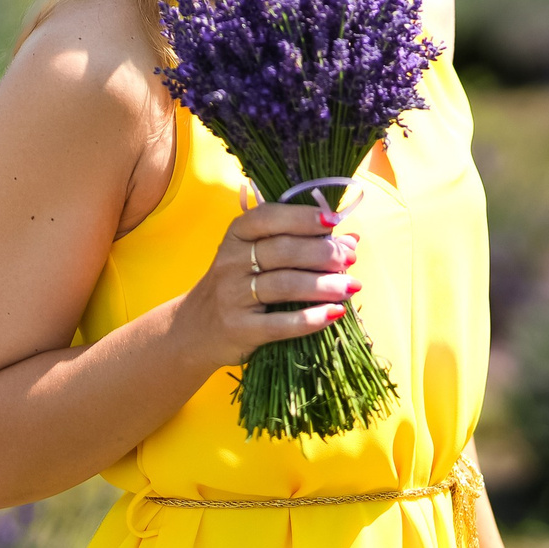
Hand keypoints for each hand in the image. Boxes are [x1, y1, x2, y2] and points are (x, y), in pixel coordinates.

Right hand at [176, 189, 361, 368]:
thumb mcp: (261, 258)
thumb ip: (303, 244)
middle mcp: (230, 262)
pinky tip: (335, 313)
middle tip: (349, 260)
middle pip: (283, 251)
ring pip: (284, 285)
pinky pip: (280, 323)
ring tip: (352, 287)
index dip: (302, 217)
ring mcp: (232, 296)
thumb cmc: (240, 285)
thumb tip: (351, 240)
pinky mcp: (239, 328)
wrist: (196, 330)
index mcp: (237, 236)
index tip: (333, 221)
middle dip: (322, 253)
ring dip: (323, 285)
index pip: (269, 217)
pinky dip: (311, 319)